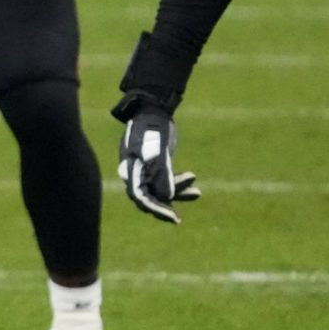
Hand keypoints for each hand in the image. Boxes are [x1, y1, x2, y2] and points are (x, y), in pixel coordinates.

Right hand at [114, 92, 198, 222]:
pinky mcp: (155, 165)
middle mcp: (135, 173)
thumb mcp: (157, 150)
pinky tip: (193, 182)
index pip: (141, 198)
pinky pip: (166, 180)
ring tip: (198, 192)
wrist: (152, 110)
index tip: (173, 218)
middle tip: (178, 218)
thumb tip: (167, 197)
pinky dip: (179, 183)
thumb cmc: (151, 128)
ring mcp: (144, 169)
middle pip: (149, 197)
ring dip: (178, 193)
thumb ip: (161, 173)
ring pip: (159, 190)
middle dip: (165, 206)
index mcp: (131, 171)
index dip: (157, 209)